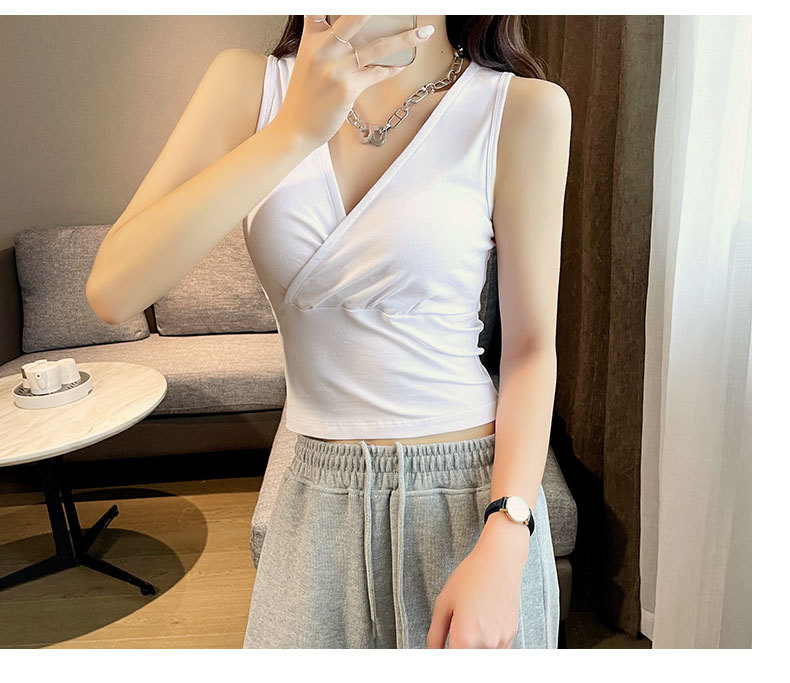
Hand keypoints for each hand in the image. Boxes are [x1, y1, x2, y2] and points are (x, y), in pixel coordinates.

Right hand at [275, 15, 435, 149]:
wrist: (296, 128)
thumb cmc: (306, 96)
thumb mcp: (308, 61)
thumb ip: (325, 42)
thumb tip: (360, 34)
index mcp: (312, 39)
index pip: (320, 8)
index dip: (339, 2)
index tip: (367, 3)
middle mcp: (323, 49)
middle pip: (355, 17)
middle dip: (377, 9)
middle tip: (401, 4)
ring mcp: (336, 69)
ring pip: (377, 47)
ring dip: (405, 39)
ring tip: (424, 33)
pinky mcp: (347, 89)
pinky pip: (377, 74)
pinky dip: (392, 69)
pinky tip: (403, 65)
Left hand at [426, 514, 530, 648]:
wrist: (500, 561)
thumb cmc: (472, 577)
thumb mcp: (443, 602)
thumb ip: (435, 634)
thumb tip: (434, 652)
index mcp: (465, 638)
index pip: (453, 663)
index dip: (445, 657)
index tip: (443, 650)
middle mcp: (486, 644)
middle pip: (468, 660)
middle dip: (459, 651)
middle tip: (455, 632)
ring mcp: (501, 642)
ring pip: (483, 657)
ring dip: (474, 649)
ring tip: (471, 623)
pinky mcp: (511, 635)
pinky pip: (496, 651)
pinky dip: (487, 645)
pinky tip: (482, 623)